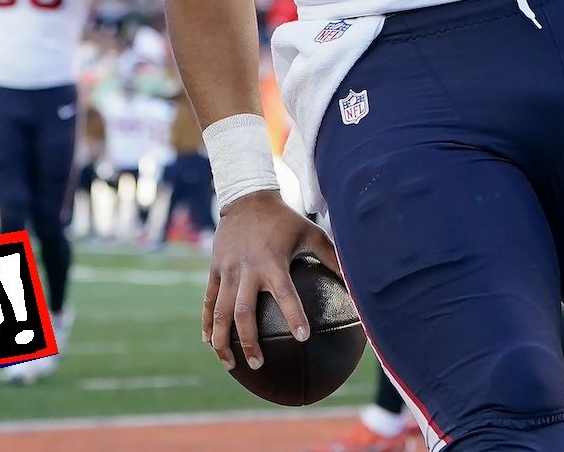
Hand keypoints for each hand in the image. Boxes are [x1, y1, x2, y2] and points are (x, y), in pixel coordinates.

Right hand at [204, 191, 341, 372]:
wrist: (246, 198)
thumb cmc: (285, 220)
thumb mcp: (311, 233)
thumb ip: (332, 258)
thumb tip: (355, 284)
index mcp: (273, 263)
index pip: (285, 294)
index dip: (294, 315)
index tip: (303, 337)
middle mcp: (248, 270)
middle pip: (244, 313)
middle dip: (249, 342)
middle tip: (259, 364)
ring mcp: (227, 271)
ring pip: (221, 312)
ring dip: (223, 341)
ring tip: (230, 364)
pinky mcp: (214, 270)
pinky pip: (209, 301)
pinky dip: (207, 322)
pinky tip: (209, 342)